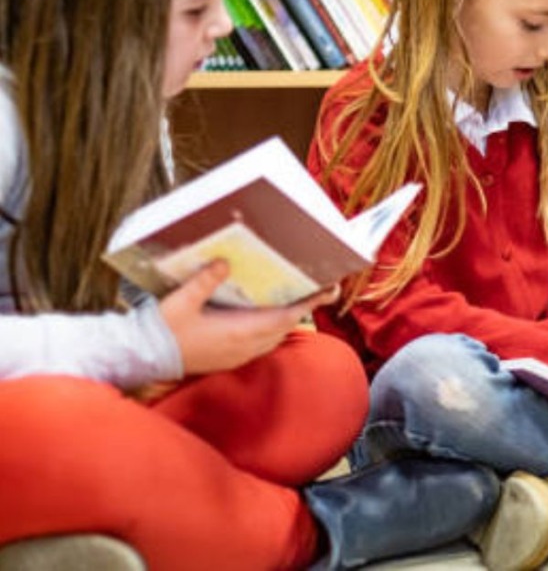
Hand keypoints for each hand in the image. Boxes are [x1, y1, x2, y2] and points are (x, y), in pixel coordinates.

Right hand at [158, 260, 336, 374]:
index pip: (286, 316)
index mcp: (239, 330)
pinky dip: (271, 329)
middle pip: (285, 326)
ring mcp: (238, 354)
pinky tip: (265, 317)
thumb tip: (225, 262)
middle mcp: (245, 346)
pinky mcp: (229, 359)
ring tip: (297, 299)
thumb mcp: (181, 300)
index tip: (330, 290)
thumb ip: (204, 281)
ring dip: (287, 319)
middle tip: (319, 287)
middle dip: (303, 307)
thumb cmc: (162, 329)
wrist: (143, 359)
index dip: (310, 303)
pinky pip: (261, 344)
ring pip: (274, 336)